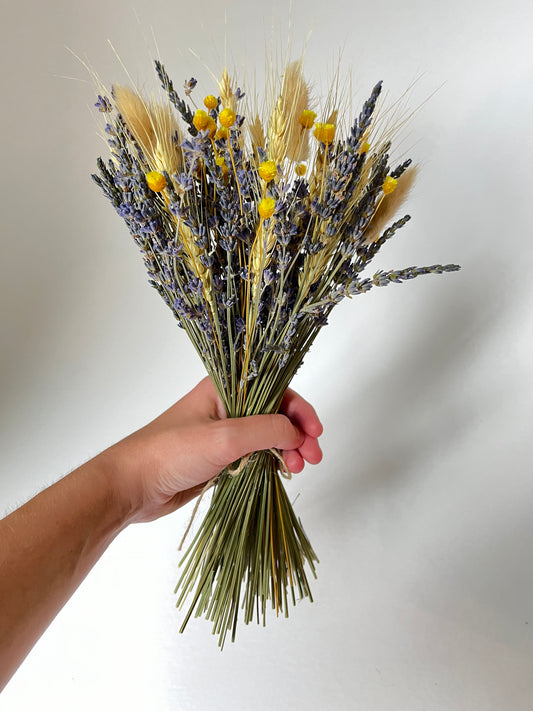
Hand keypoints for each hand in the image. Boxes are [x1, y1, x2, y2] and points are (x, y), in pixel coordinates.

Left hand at [97, 377, 322, 523]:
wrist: (131, 486)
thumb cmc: (171, 452)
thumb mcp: (224, 437)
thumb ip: (265, 430)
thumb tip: (296, 433)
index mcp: (224, 389)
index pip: (275, 390)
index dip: (299, 408)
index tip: (316, 431)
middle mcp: (226, 407)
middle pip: (275, 413)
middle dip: (298, 433)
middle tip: (313, 457)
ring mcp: (223, 434)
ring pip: (267, 436)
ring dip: (287, 450)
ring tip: (298, 469)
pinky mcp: (219, 458)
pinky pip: (254, 455)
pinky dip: (271, 462)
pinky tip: (281, 472)